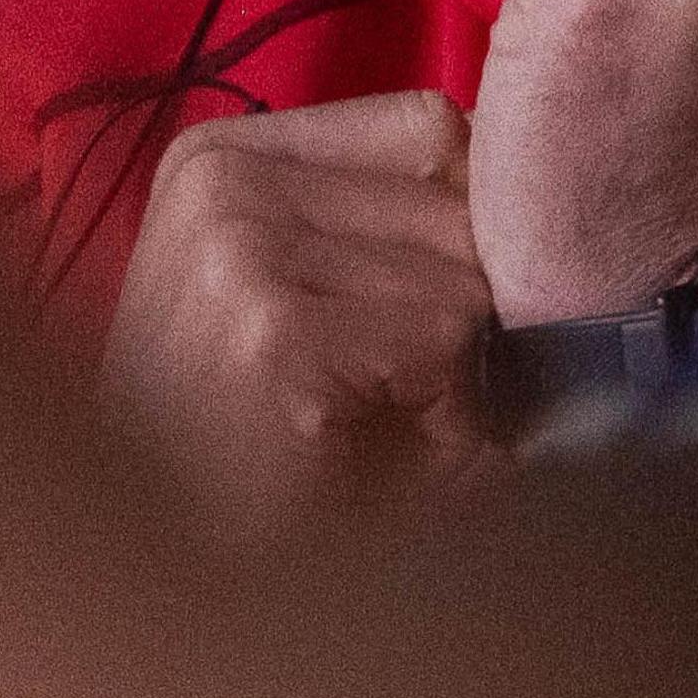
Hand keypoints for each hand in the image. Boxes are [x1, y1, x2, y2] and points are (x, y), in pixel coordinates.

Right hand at [98, 91, 499, 538]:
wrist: (155, 568)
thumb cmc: (238, 444)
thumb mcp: (298, 298)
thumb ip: (391, 224)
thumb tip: (542, 186)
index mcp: (220, 155)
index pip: (429, 129)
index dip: (466, 228)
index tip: (421, 313)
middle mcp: (221, 178)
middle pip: (458, 206)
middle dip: (463, 315)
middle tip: (385, 403)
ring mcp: (239, 246)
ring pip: (463, 278)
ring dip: (454, 377)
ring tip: (365, 434)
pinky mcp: (272, 327)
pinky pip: (447, 335)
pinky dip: (442, 415)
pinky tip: (361, 454)